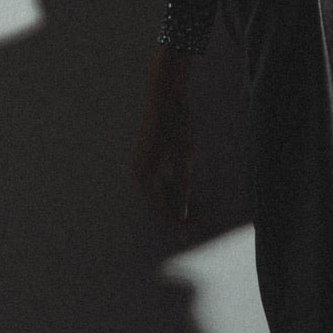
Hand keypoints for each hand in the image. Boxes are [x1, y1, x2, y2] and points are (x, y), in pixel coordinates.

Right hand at [133, 51, 196, 237]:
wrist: (165, 94)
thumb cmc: (176, 125)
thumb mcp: (184, 158)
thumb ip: (182, 187)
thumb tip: (181, 212)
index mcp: (145, 176)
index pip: (160, 209)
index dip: (175, 224)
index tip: (187, 238)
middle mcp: (138, 172)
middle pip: (157, 202)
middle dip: (174, 213)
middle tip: (194, 225)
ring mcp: (141, 163)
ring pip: (157, 191)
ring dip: (173, 200)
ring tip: (191, 210)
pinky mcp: (147, 155)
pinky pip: (158, 179)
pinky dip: (170, 187)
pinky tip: (183, 188)